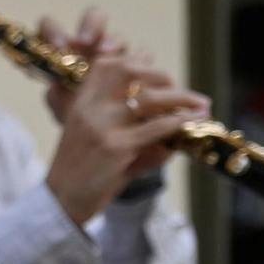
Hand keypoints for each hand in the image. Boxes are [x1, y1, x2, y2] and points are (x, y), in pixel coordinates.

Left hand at [38, 6, 130, 124]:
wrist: (108, 135)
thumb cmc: (80, 118)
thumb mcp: (65, 111)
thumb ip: (56, 99)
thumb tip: (53, 88)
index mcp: (65, 51)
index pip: (51, 26)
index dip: (52, 30)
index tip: (58, 46)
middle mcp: (92, 47)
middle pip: (94, 17)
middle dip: (90, 25)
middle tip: (84, 42)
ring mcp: (116, 53)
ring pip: (118, 38)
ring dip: (112, 43)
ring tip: (106, 55)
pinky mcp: (138, 65)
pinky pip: (142, 55)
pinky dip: (138, 62)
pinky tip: (134, 74)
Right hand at [44, 54, 210, 225]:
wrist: (61, 201)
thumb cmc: (81, 171)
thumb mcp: (96, 139)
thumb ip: (128, 126)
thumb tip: (170, 120)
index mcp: (81, 102)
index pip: (108, 64)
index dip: (136, 61)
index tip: (158, 75)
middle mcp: (90, 108)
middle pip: (130, 71)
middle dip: (163, 76)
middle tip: (181, 91)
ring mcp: (102, 127)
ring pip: (149, 98)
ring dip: (182, 98)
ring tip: (202, 104)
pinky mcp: (116, 148)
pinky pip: (156, 128)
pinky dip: (180, 122)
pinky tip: (193, 122)